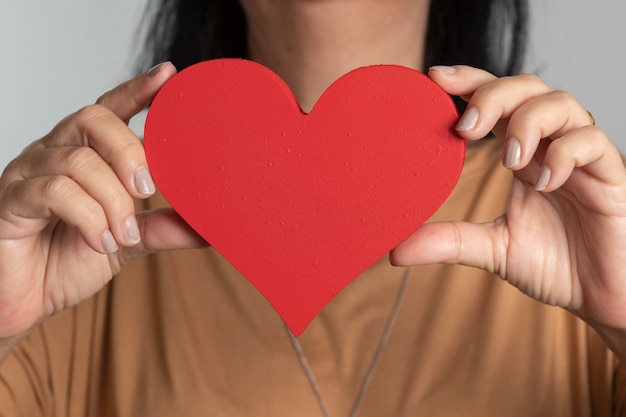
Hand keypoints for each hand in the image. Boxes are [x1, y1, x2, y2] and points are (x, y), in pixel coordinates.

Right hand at [0, 62, 205, 342]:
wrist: (24, 301)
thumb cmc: (66, 261)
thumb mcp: (125, 242)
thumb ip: (160, 229)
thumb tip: (207, 227)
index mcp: (83, 154)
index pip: (110, 108)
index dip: (137, 90)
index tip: (170, 76)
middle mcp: (54, 154)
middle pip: (93, 117)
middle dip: (129, 150)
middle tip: (147, 190)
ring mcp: (28, 174)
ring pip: (78, 160)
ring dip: (112, 200)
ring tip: (123, 234)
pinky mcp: (11, 200)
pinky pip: (55, 191)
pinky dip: (89, 218)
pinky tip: (99, 242)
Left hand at [390, 65, 625, 331]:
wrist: (601, 297)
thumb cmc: (555, 265)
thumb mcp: (493, 249)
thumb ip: (449, 241)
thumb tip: (395, 248)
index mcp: (522, 154)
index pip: (497, 101)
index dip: (469, 81)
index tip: (434, 78)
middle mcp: (550, 146)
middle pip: (527, 87)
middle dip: (494, 95)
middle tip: (467, 127)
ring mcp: (582, 158)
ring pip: (562, 104)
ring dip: (528, 123)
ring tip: (509, 160)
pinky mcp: (611, 175)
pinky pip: (591, 143)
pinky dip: (563, 155)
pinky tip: (543, 183)